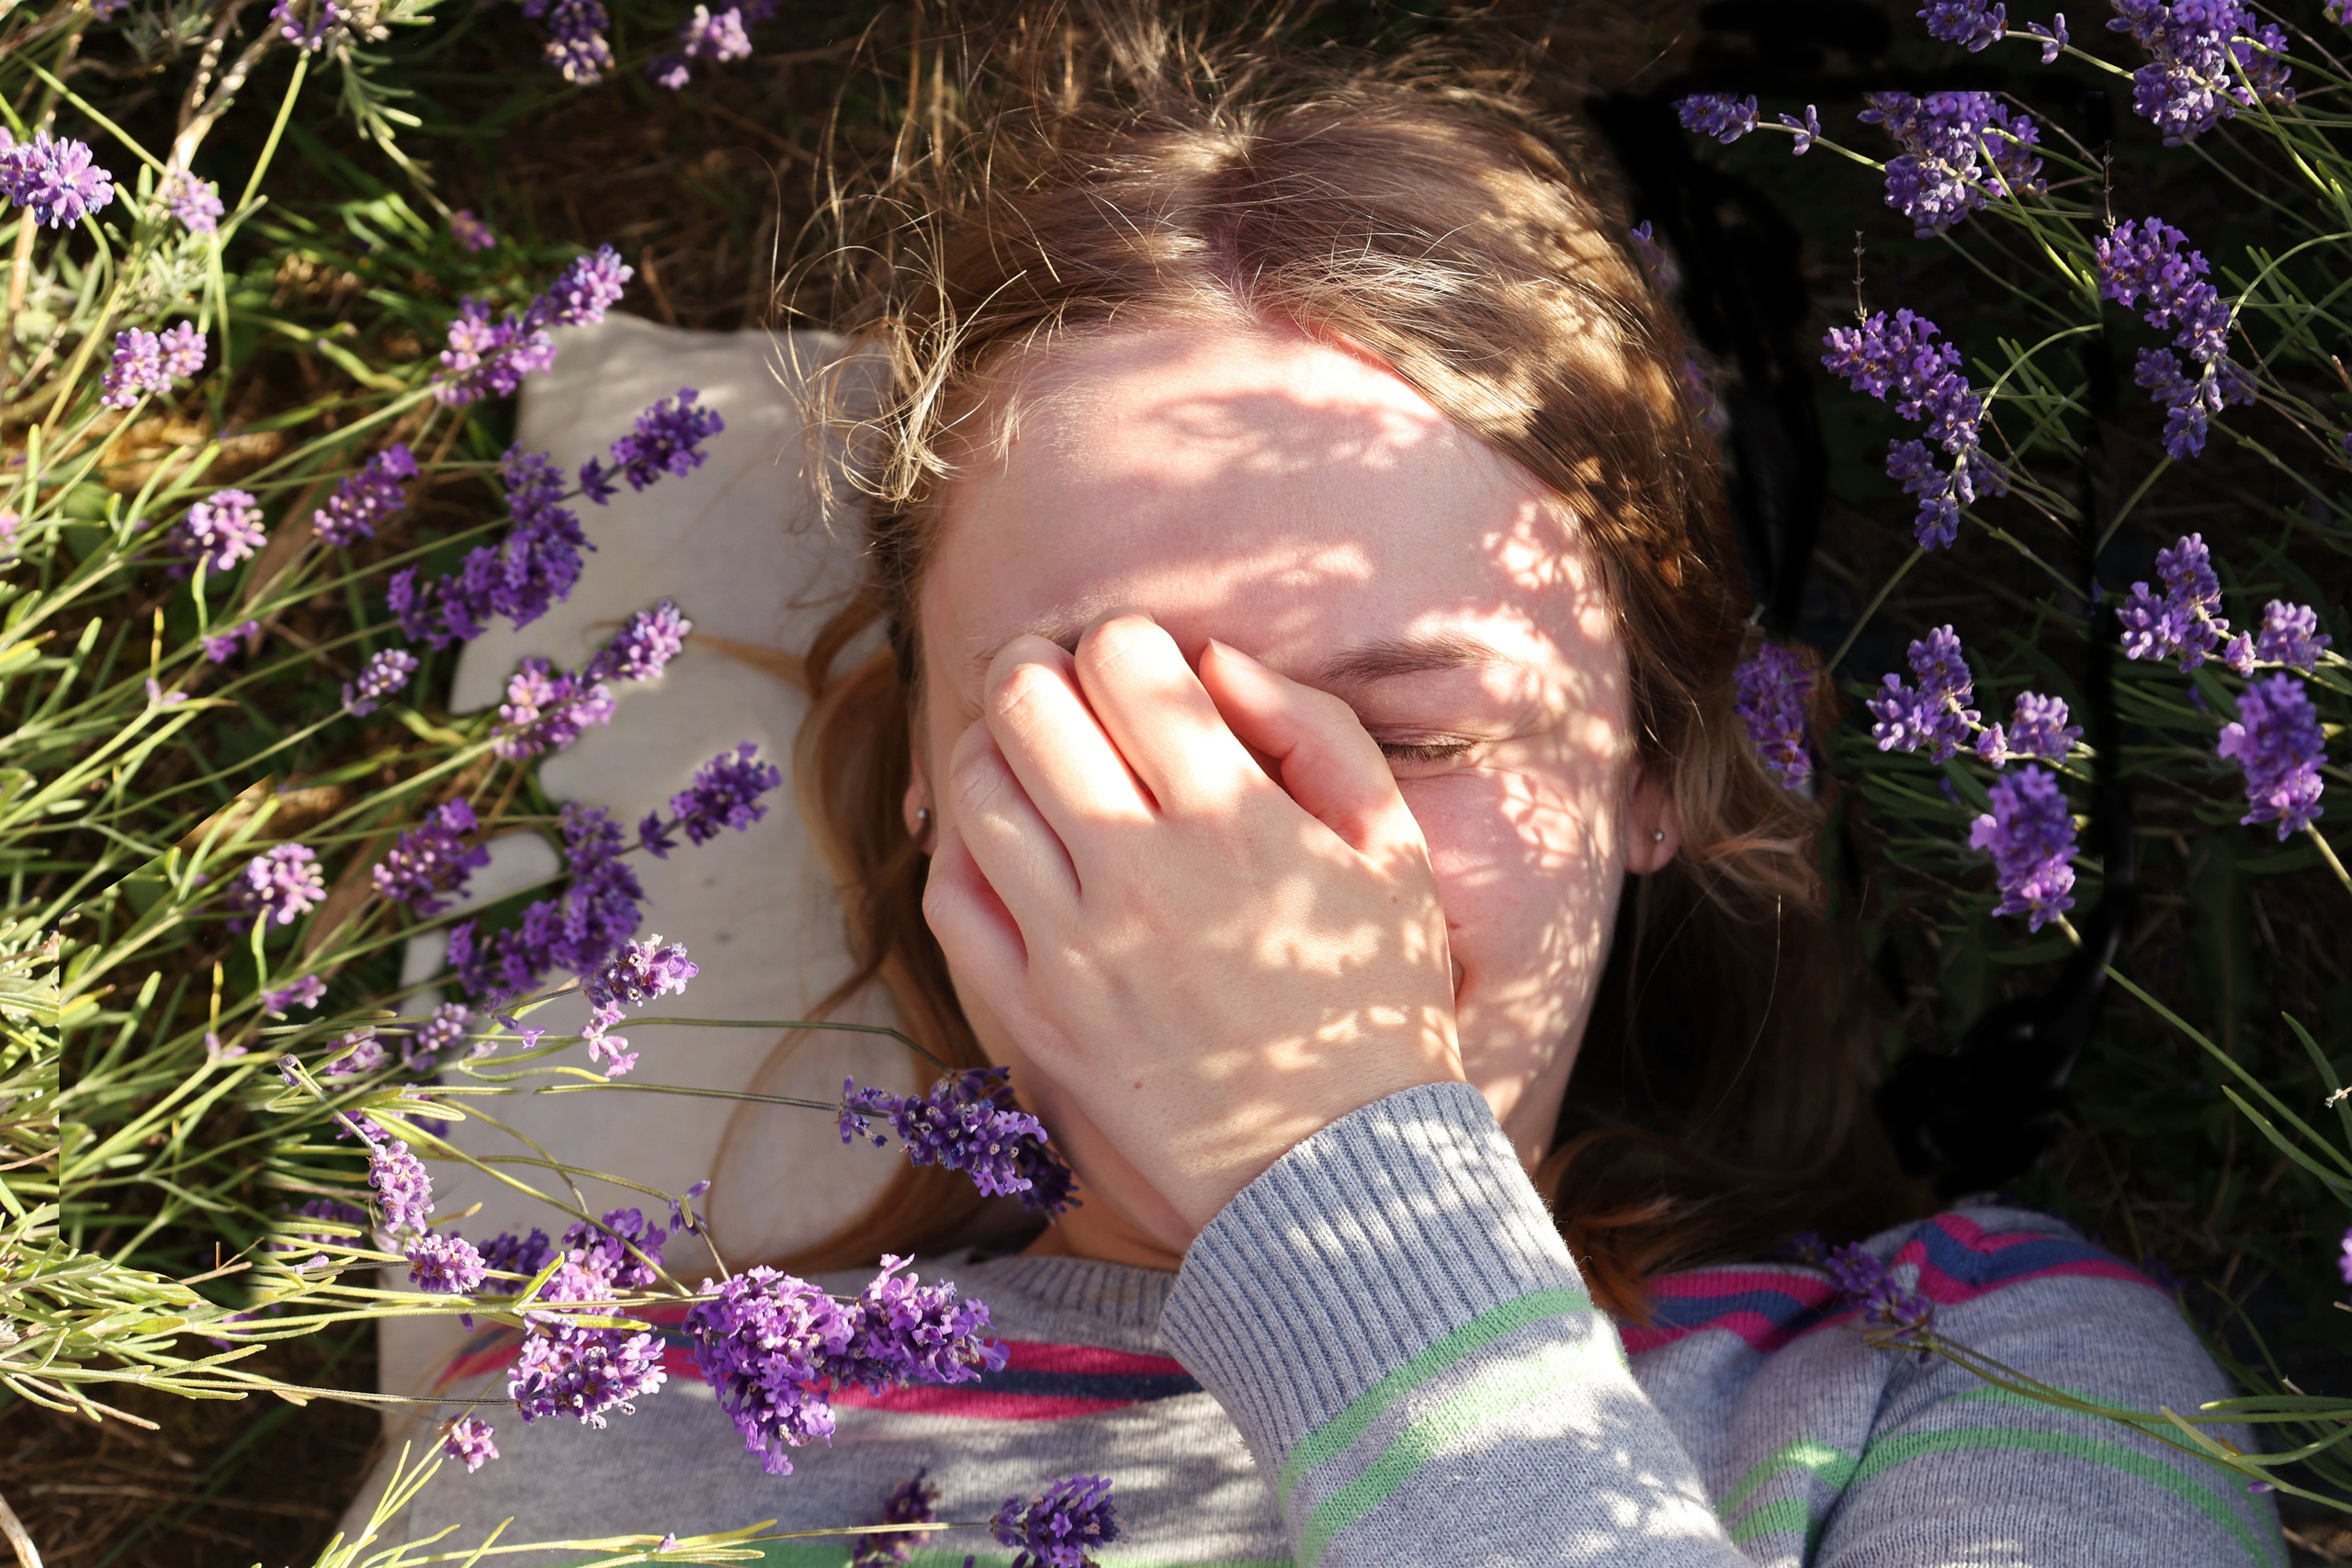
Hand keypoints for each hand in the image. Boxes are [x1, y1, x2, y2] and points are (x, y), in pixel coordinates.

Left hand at [923, 612, 1464, 1241]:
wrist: (1336, 1178)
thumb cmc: (1375, 1001)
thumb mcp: (1394, 852)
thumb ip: (1316, 732)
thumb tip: (1212, 657)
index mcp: (1236, 819)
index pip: (1123, 658)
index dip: (1125, 641)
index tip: (1143, 670)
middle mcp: (1140, 874)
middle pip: (1025, 702)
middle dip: (1038, 669)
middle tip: (1064, 687)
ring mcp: (1072, 948)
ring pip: (975, 788)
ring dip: (994, 748)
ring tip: (1036, 761)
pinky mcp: (1030, 1015)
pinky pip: (952, 895)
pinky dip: (963, 846)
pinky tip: (1007, 843)